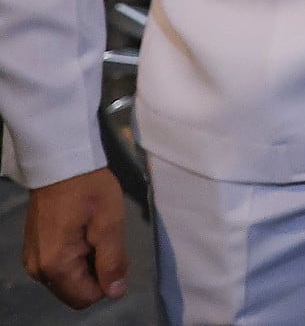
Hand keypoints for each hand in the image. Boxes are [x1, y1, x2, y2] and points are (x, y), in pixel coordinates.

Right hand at [23, 167, 128, 307]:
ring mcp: (33, 259)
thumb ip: (113, 261)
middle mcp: (38, 269)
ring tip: (93, 233)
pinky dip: (75, 256)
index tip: (114, 252)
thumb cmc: (89, 189)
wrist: (61, 163)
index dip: (107, 281)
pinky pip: (58, 266)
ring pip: (68, 280)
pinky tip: (82, 232)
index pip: (86, 298)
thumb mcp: (110, 223)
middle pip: (75, 292)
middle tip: (104, 240)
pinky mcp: (34, 249)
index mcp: (55, 265)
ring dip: (86, 264)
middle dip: (96, 273)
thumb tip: (115, 293)